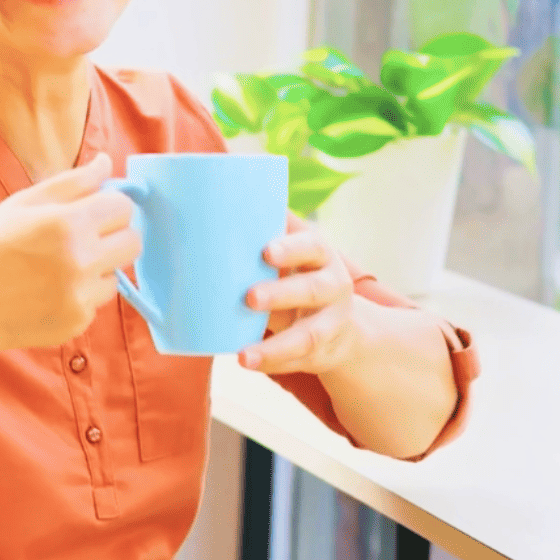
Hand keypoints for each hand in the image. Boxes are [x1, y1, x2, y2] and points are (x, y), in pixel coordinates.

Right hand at [0, 152, 140, 353]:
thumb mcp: (23, 203)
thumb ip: (72, 182)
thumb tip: (106, 163)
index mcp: (69, 223)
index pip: (124, 206)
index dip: (109, 205)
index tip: (92, 211)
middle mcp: (82, 261)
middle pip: (133, 242)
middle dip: (114, 235)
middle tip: (83, 237)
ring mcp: (82, 296)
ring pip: (117, 273)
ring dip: (98, 267)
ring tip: (59, 267)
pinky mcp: (78, 323)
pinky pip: (98, 301)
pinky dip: (82, 294)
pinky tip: (50, 291)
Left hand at [238, 213, 381, 374]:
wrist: (341, 324)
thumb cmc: (298, 276)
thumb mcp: (291, 253)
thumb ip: (264, 232)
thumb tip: (219, 196)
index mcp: (320, 256)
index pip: (311, 246)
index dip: (290, 248)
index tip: (265, 252)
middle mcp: (333, 288)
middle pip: (312, 290)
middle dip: (281, 294)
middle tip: (249, 297)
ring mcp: (331, 324)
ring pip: (307, 335)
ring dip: (276, 346)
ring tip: (243, 355)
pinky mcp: (322, 354)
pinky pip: (298, 362)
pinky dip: (272, 363)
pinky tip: (248, 363)